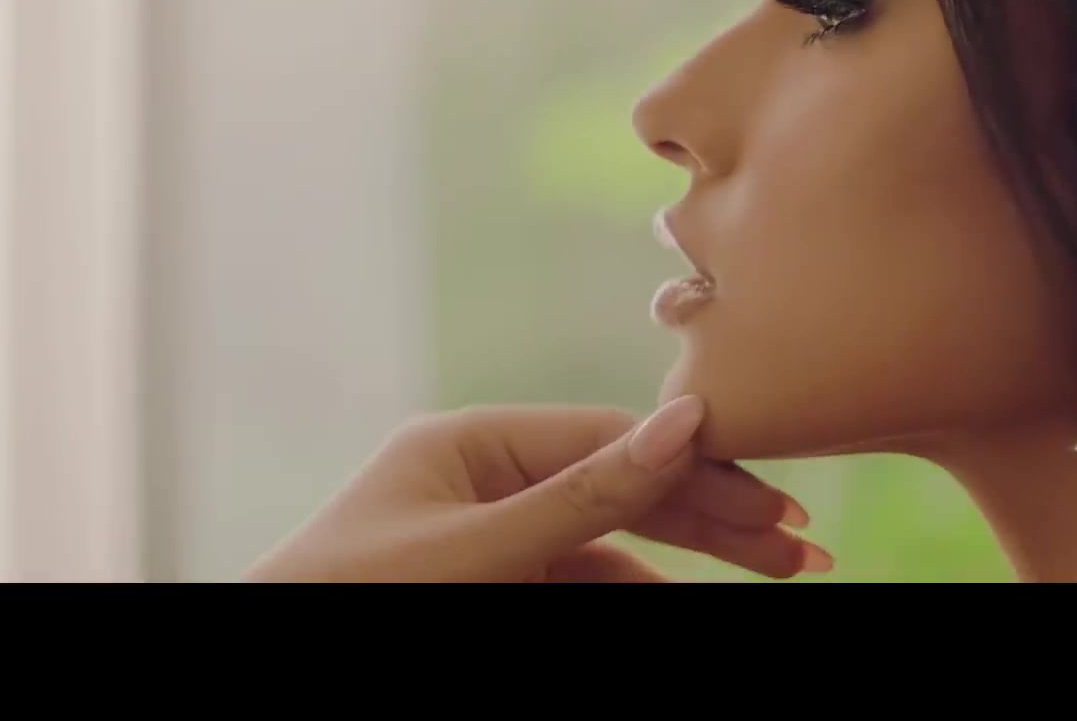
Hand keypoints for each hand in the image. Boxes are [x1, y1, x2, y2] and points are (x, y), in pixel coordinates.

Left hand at [240, 395, 833, 581]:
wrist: (273, 652)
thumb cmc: (354, 595)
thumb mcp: (478, 552)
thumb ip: (582, 498)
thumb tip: (684, 424)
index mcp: (468, 445)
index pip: (607, 440)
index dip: (697, 467)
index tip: (775, 500)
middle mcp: (482, 484)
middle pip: (619, 490)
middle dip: (712, 518)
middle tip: (803, 548)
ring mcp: (487, 543)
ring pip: (610, 549)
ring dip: (688, 563)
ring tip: (777, 573)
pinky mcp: (489, 588)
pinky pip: (578, 584)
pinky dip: (634, 590)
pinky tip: (684, 595)